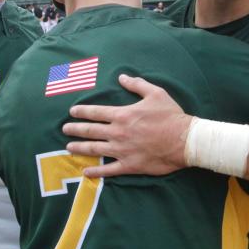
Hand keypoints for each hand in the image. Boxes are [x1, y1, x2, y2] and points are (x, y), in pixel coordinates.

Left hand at [63, 74, 192, 178]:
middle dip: (75, 129)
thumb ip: (137, 85)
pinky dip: (96, 172)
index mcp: (123, 115)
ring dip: (80, 148)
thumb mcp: (155, 94)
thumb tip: (122, 76)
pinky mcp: (130, 165)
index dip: (82, 112)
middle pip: (90, 131)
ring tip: (69, 147)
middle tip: (64, 129)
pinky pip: (109, 170)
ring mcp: (122, 150)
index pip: (96, 112)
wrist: (184, 141)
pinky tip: (86, 172)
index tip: (72, 112)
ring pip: (95, 149)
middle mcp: (118, 133)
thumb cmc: (171, 116)